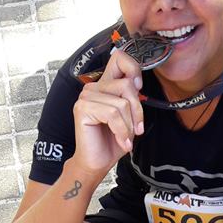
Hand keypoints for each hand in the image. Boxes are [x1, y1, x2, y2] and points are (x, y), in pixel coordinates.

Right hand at [72, 50, 144, 175]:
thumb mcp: (129, 117)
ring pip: (122, 103)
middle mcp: (93, 88)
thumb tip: (136, 84)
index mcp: (104, 86)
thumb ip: (131, 98)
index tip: (140, 88)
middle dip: (137, 111)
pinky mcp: (82, 108)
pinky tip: (121, 141)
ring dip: (129, 126)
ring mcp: (86, 97)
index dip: (133, 69)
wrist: (97, 163)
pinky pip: (113, 114)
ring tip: (125, 139)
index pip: (119, 59)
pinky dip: (121, 131)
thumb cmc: (112, 142)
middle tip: (137, 129)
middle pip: (127, 86)